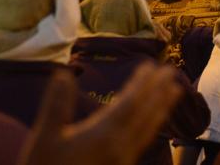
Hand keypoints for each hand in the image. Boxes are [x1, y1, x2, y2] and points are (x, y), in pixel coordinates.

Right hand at [18, 63, 183, 164]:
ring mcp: (122, 161)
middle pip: (145, 114)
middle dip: (159, 91)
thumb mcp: (44, 138)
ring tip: (174, 92)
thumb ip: (57, 105)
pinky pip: (143, 142)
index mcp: (103, 136)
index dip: (141, 83)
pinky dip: (152, 126)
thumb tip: (64, 74)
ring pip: (148, 130)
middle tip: (172, 72)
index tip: (151, 65)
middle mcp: (119, 148)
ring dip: (161, 108)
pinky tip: (152, 124)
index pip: (129, 103)